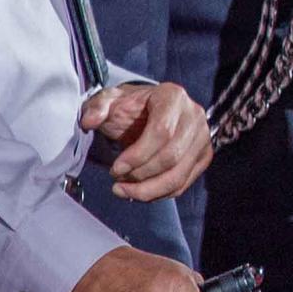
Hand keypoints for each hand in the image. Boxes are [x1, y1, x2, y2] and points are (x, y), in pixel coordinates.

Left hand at [84, 82, 212, 200]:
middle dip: (141, 176)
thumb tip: (89, 121)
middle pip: (171, 157)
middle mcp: (194, 116)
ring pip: (179, 176)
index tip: (116, 169)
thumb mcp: (110, 100)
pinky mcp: (203, 157)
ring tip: (125, 190)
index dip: (138, 156)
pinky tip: (139, 191)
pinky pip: (183, 184)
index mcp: (172, 97)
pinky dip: (159, 194)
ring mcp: (202, 138)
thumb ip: (97, 107)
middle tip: (117, 181)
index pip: (161, 132)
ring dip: (148, 190)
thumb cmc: (131, 107)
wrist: (149, 112)